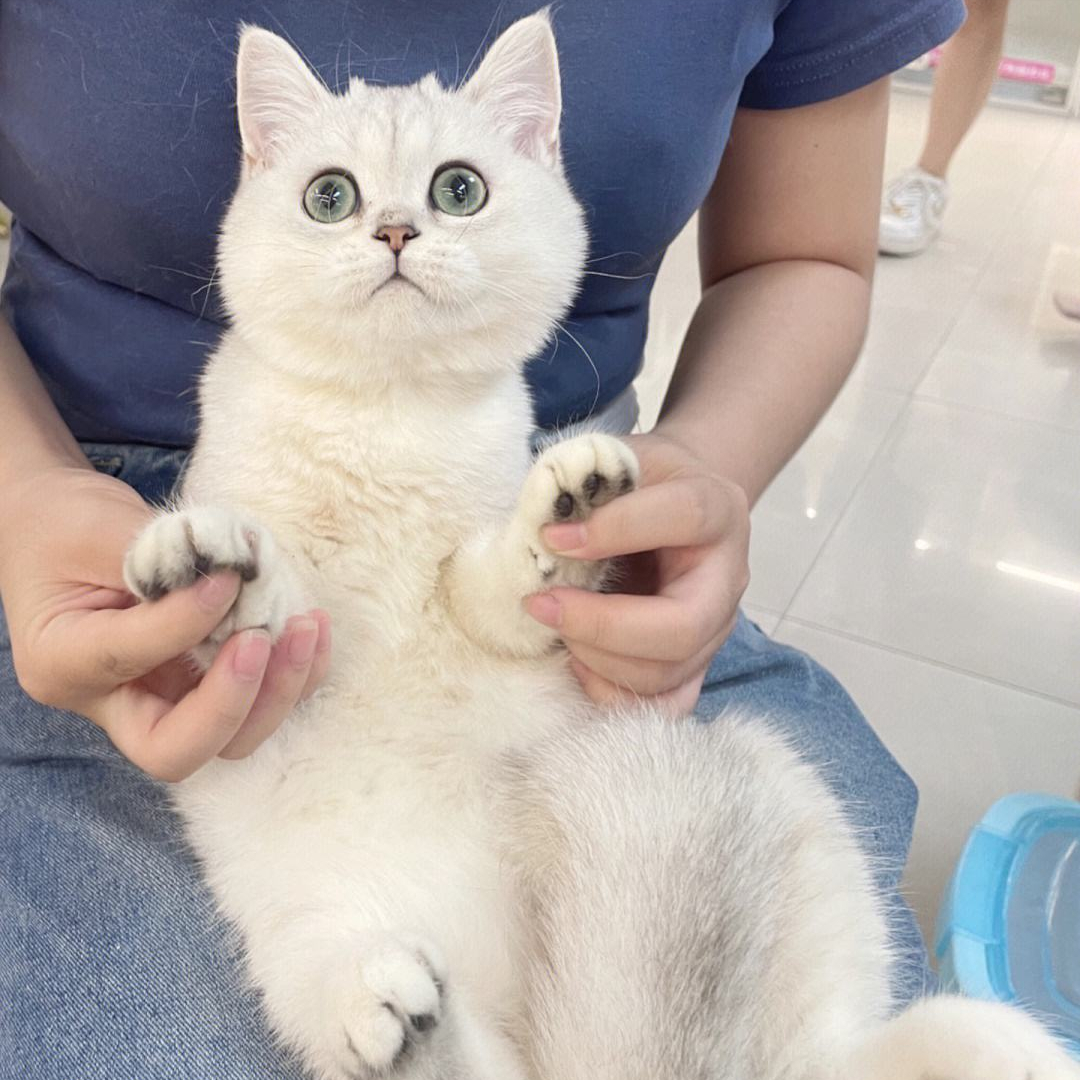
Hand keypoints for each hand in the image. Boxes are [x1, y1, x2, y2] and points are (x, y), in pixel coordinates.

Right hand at [0, 465, 330, 780]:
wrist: (62, 529)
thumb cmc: (66, 528)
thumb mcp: (94, 529)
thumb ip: (158, 557)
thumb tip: (234, 575)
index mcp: (63, 663)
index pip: (127, 660)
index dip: (185, 622)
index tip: (228, 576)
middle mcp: (111, 702)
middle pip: (177, 750)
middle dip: (234, 703)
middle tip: (265, 638)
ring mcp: (162, 701)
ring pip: (230, 740)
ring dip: (278, 690)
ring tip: (306, 625)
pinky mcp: (203, 686)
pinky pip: (257, 703)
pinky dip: (294, 674)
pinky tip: (313, 626)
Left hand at [523, 432, 749, 713]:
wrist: (674, 505)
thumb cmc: (639, 482)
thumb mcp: (618, 459)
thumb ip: (583, 476)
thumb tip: (537, 522)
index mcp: (718, 508)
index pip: (684, 517)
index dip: (616, 529)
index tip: (552, 536)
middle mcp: (728, 577)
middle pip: (682, 626)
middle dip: (600, 624)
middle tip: (541, 604)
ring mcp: (716, 629)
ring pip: (665, 673)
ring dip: (594, 657)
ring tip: (553, 623)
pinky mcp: (695, 666)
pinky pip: (662, 704)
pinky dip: (612, 691)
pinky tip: (577, 661)